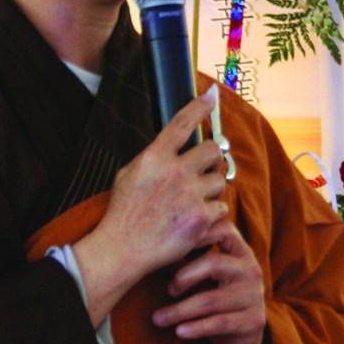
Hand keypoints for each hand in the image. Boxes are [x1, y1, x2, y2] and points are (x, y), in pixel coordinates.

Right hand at [72, 90, 226, 323]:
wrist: (123, 248)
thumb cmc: (123, 213)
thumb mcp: (128, 174)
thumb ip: (153, 158)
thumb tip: (170, 147)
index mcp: (155, 157)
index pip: (182, 123)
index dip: (199, 107)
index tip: (211, 96)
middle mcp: (175, 171)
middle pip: (213, 150)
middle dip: (213, 159)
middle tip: (204, 171)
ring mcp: (189, 194)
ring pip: (220, 180)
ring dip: (212, 189)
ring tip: (195, 202)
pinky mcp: (201, 218)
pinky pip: (221, 207)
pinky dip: (213, 214)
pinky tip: (197, 221)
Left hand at [151, 219, 264, 343]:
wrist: (244, 332)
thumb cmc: (218, 293)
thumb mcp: (210, 271)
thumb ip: (193, 254)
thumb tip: (154, 241)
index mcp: (240, 251)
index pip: (223, 229)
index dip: (196, 234)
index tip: (170, 245)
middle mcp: (250, 269)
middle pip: (213, 264)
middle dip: (184, 276)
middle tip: (168, 289)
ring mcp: (254, 296)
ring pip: (210, 300)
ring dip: (179, 310)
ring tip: (158, 318)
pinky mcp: (253, 321)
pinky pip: (219, 323)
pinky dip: (195, 328)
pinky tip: (179, 331)